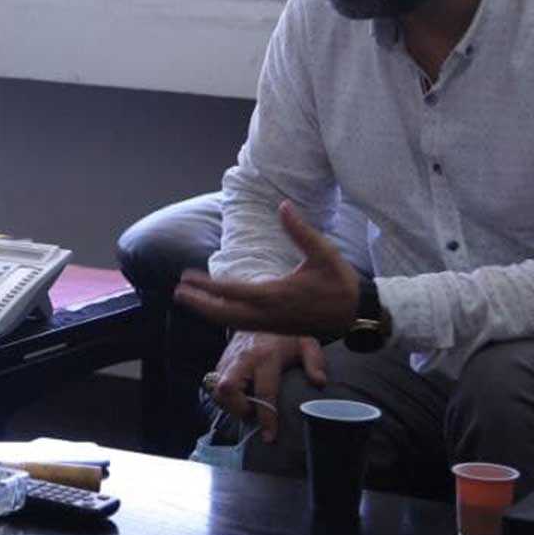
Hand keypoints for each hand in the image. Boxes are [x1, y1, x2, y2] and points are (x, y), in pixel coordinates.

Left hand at [174, 201, 358, 340]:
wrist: (356, 315)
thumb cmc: (340, 283)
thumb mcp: (324, 252)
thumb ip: (301, 230)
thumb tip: (283, 206)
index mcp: (278, 295)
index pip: (234, 292)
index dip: (208, 286)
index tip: (188, 278)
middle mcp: (269, 313)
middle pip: (225, 314)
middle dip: (200, 304)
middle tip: (178, 292)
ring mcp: (271, 324)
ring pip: (232, 322)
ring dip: (208, 312)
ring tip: (189, 299)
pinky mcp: (275, 329)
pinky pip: (242, 325)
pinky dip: (223, 317)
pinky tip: (214, 309)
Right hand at [206, 331, 326, 443]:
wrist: (260, 311)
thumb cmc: (285, 333)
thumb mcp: (306, 342)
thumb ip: (315, 361)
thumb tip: (319, 382)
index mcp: (266, 356)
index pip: (264, 392)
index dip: (266, 417)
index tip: (269, 437)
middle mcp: (243, 358)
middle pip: (227, 389)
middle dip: (237, 409)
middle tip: (252, 414)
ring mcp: (229, 359)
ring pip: (216, 389)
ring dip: (229, 404)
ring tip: (247, 406)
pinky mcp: (220, 360)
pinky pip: (214, 384)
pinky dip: (224, 396)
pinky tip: (239, 396)